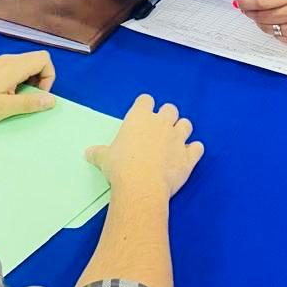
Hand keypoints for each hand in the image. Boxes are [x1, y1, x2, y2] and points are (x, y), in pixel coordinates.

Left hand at [0, 52, 56, 124]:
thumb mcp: (4, 108)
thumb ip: (29, 103)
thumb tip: (52, 100)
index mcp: (15, 67)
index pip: (44, 59)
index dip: (48, 77)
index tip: (37, 96)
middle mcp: (10, 60)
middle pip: (37, 60)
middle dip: (40, 80)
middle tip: (27, 98)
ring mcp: (1, 62)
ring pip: (26, 65)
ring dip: (29, 81)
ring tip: (15, 99)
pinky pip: (15, 68)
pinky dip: (18, 81)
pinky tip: (5, 95)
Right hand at [86, 94, 203, 199]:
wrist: (142, 186)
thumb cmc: (120, 167)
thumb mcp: (104, 158)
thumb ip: (98, 152)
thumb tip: (88, 153)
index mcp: (139, 117)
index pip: (146, 100)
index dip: (145, 107)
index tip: (141, 117)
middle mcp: (161, 123)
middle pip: (170, 109)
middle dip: (166, 117)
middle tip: (158, 131)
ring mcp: (178, 138)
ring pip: (186, 124)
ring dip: (181, 130)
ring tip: (174, 142)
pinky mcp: (189, 156)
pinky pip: (198, 148)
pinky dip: (194, 151)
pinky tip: (188, 156)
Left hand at [236, 0, 286, 44]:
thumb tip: (254, 2)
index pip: (262, 2)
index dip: (247, 3)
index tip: (238, 2)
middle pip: (262, 17)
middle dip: (250, 13)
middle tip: (245, 8)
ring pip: (267, 28)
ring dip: (259, 21)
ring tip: (258, 15)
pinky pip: (277, 36)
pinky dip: (272, 29)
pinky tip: (274, 22)